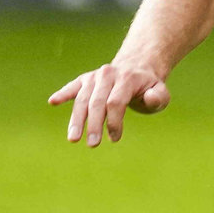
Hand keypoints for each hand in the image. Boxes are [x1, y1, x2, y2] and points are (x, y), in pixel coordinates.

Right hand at [50, 59, 169, 146]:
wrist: (137, 68)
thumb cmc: (148, 87)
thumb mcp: (160, 93)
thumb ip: (158, 97)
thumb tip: (148, 98)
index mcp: (128, 78)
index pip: (116, 101)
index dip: (114, 121)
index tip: (115, 138)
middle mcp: (108, 74)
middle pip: (97, 102)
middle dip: (94, 125)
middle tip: (92, 145)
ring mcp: (95, 76)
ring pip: (82, 99)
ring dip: (77, 120)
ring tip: (73, 139)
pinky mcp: (85, 79)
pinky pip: (73, 87)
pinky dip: (63, 93)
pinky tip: (53, 101)